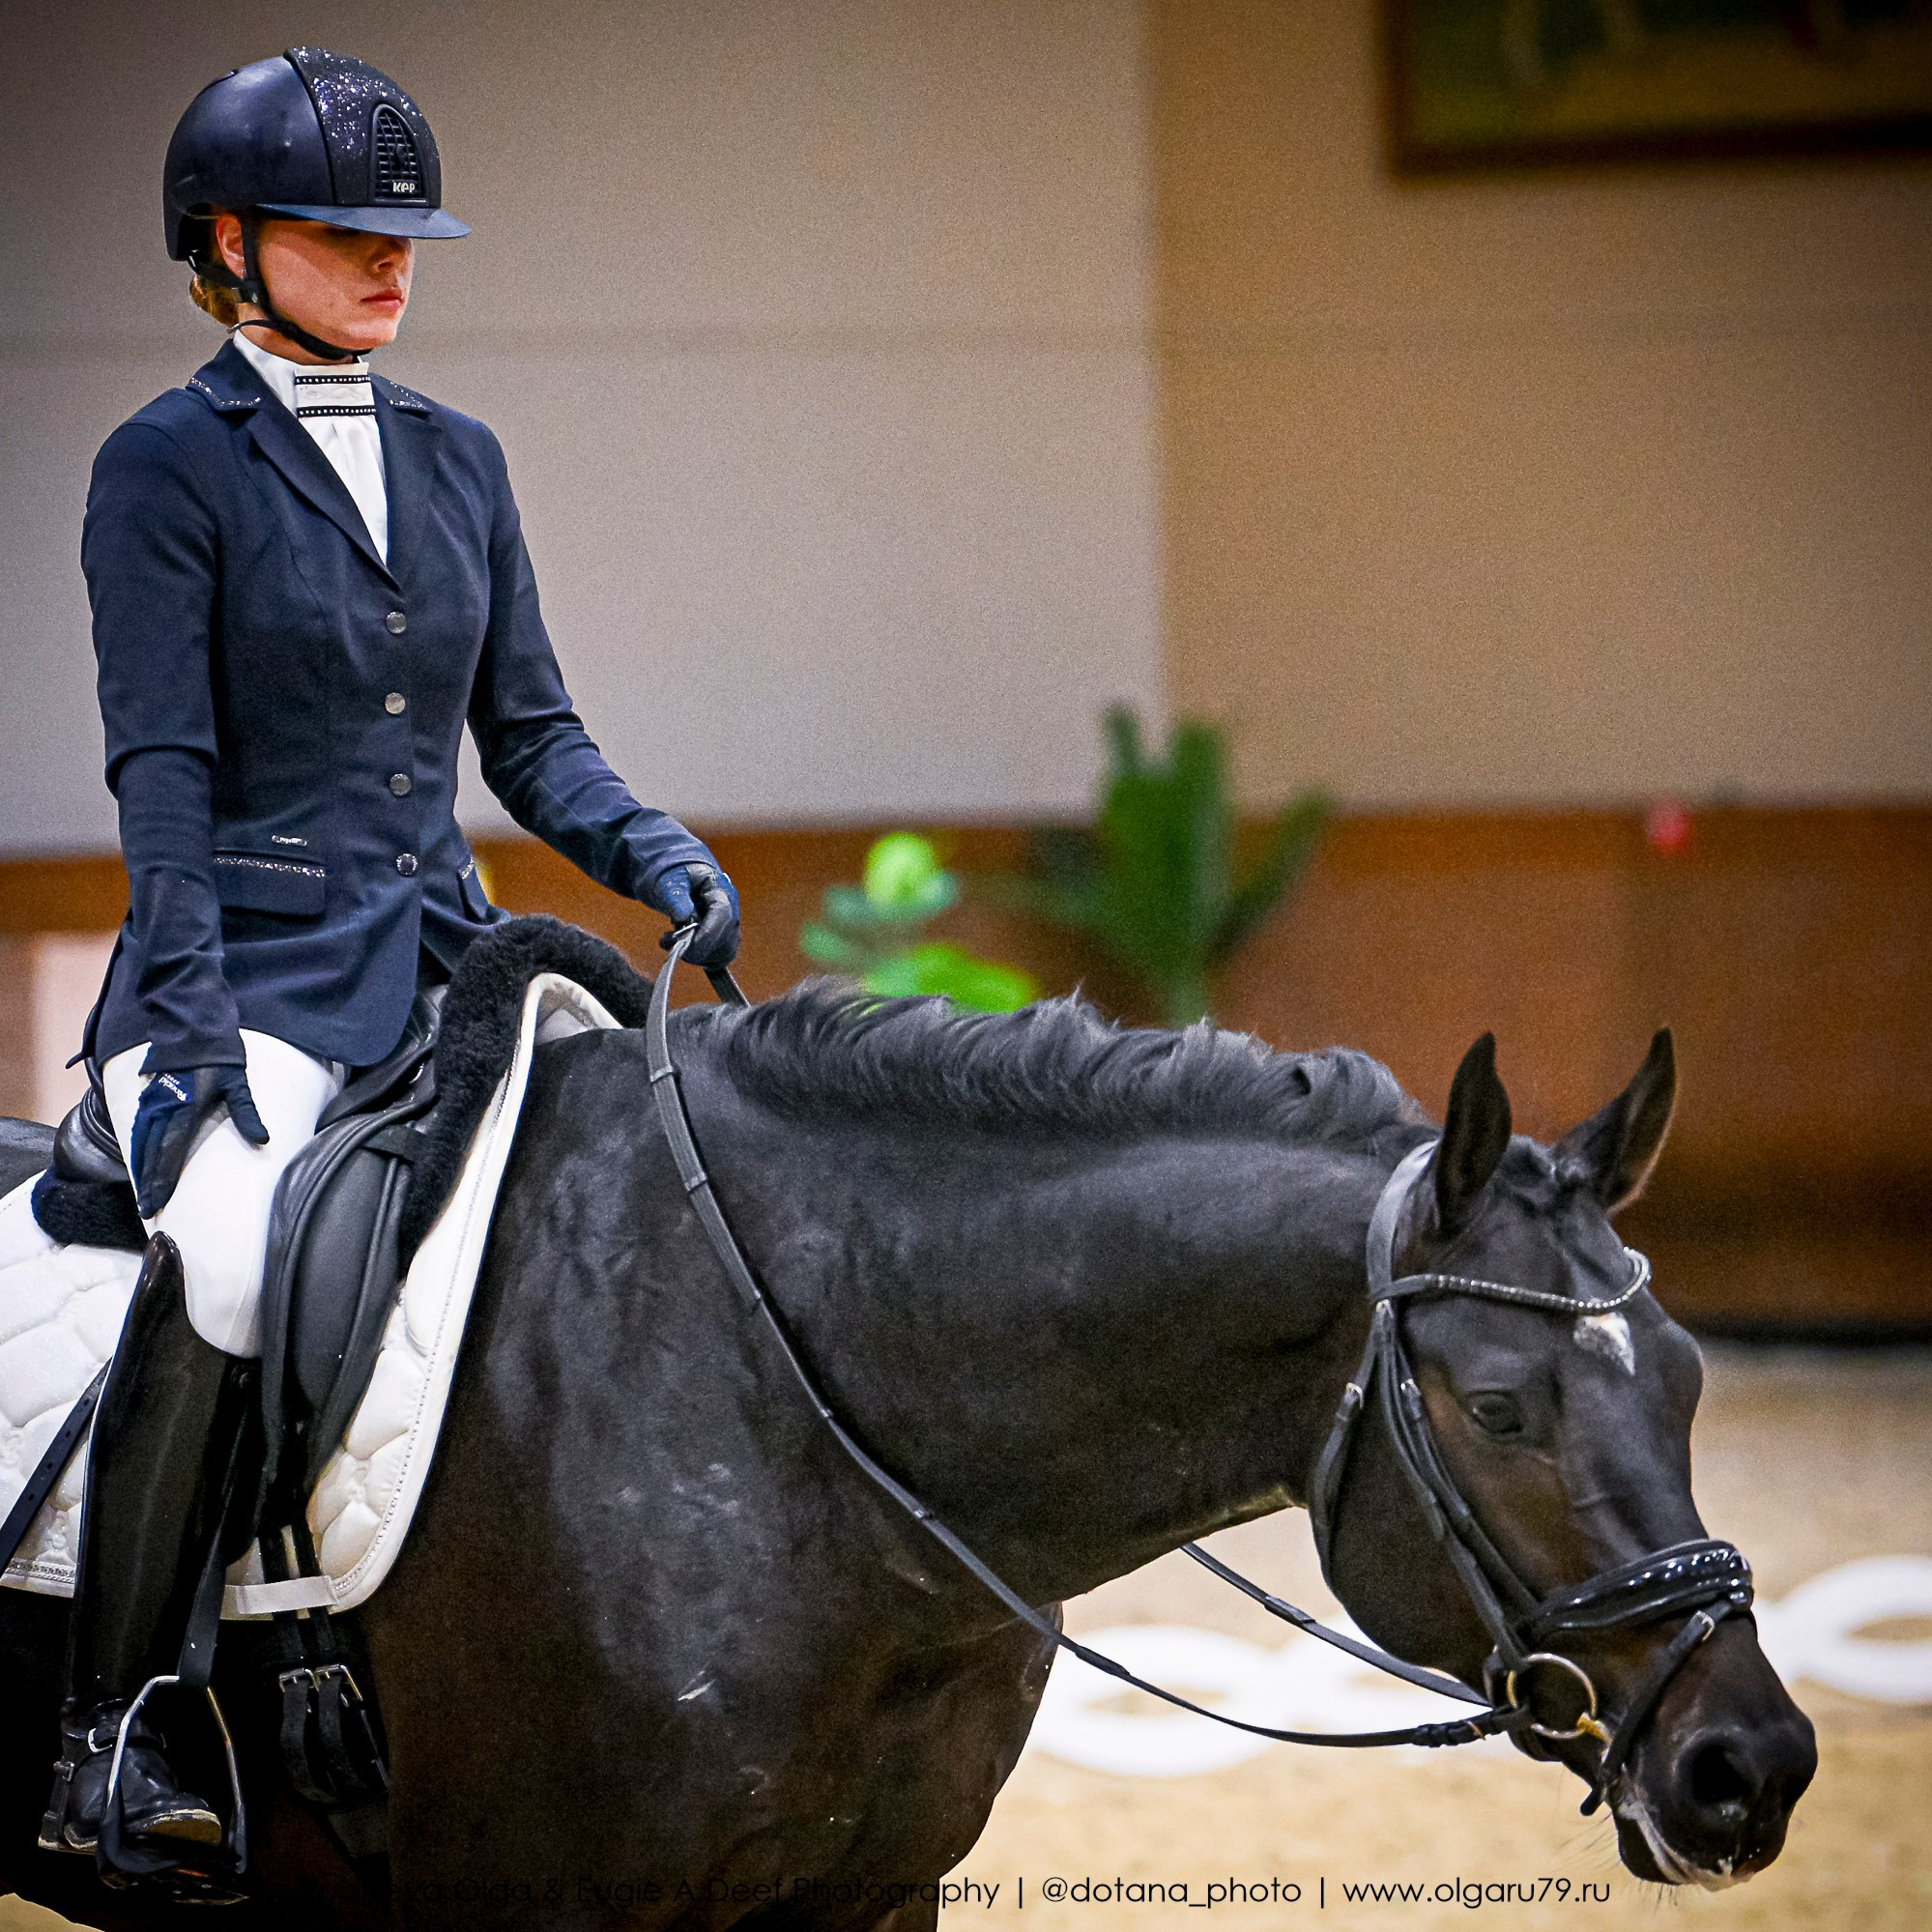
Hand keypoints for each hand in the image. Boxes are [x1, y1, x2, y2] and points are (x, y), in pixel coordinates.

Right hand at [130, 1064, 269, 1217]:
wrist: (193, 1028)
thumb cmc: (220, 1057)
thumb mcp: (239, 1084)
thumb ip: (248, 1114)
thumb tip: (263, 1141)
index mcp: (184, 1111)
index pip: (169, 1155)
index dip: (161, 1182)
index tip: (154, 1204)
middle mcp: (163, 1110)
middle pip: (151, 1156)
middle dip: (148, 1184)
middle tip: (145, 1210)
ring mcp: (153, 1103)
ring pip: (142, 1143)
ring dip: (140, 1169)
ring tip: (142, 1192)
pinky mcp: (149, 1095)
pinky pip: (139, 1128)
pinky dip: (137, 1147)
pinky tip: (138, 1158)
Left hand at [654, 861, 740, 968]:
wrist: (682, 880)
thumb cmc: (676, 877)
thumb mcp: (669, 882)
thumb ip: (675, 896)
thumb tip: (683, 916)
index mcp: (720, 889)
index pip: (722, 914)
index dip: (707, 934)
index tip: (685, 946)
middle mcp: (731, 908)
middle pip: (725, 937)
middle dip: (696, 948)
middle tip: (667, 942)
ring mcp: (730, 925)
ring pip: (724, 951)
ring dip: (697, 955)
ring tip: (671, 943)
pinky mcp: (725, 938)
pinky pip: (721, 957)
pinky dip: (703, 960)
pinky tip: (686, 951)